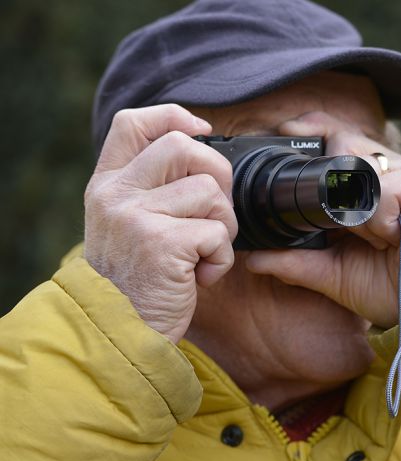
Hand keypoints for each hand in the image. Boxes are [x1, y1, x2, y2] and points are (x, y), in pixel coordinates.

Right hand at [84, 104, 237, 342]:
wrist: (119, 334)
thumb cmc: (136, 281)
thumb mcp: (126, 227)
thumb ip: (150, 190)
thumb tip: (200, 151)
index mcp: (107, 185)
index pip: (133, 123)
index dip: (174, 116)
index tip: (203, 131)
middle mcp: (116, 195)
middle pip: (184, 146)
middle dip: (217, 174)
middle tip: (214, 211)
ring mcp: (136, 217)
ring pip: (210, 191)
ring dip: (223, 225)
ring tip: (203, 253)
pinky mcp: (162, 244)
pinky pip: (217, 233)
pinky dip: (221, 259)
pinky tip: (200, 276)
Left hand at [246, 112, 400, 327]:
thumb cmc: (391, 288)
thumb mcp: (333, 273)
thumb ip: (296, 261)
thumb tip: (253, 258)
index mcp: (370, 186)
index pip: (338, 141)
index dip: (314, 131)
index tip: (287, 131)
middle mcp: (391, 171)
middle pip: (344, 143)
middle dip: (330, 177)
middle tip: (341, 223)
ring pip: (359, 161)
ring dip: (354, 206)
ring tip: (375, 238)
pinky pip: (382, 187)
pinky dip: (376, 216)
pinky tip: (390, 237)